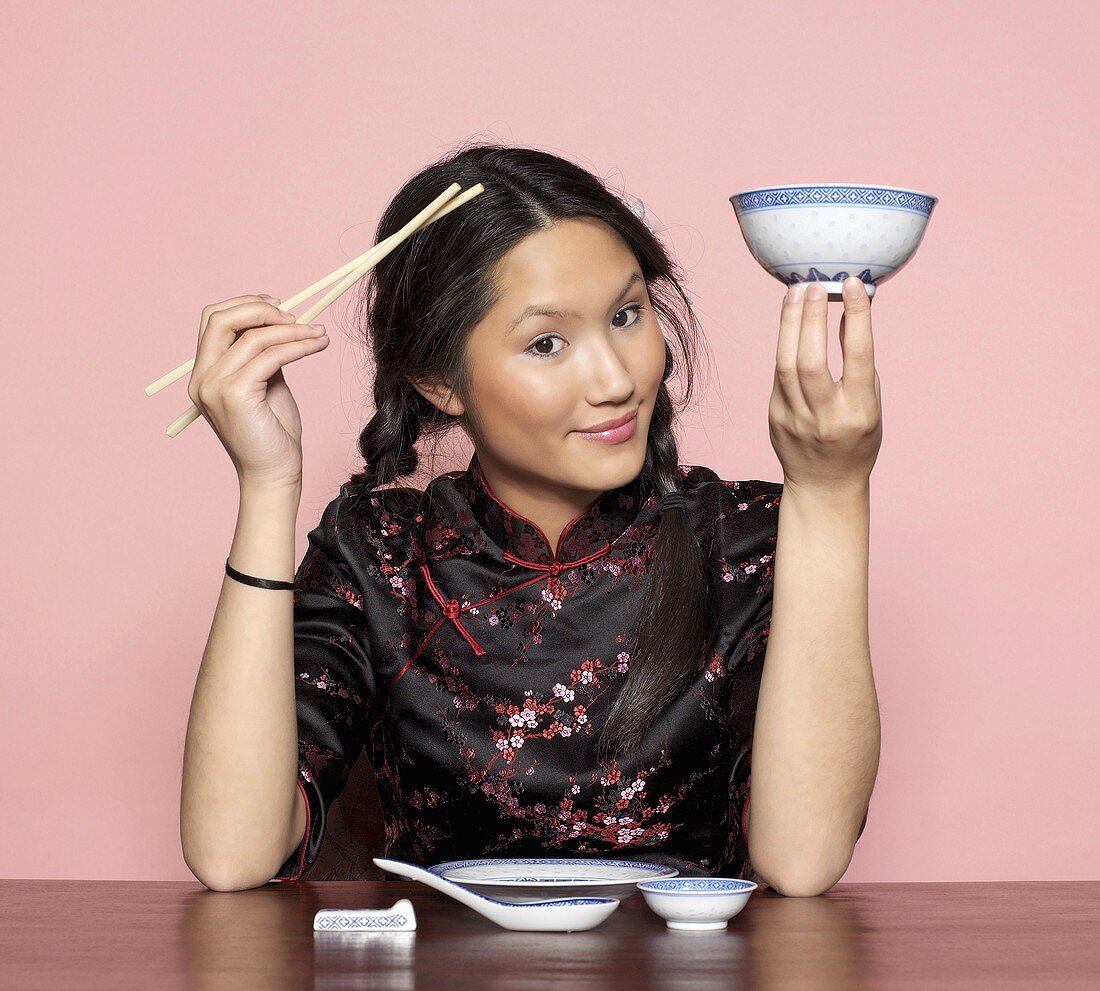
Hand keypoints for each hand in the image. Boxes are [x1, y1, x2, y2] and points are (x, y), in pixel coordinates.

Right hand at [186, 294, 329, 487]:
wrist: (274, 474)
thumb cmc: (273, 434)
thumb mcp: (266, 384)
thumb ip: (263, 355)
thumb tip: (281, 324)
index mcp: (203, 374)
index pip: (213, 321)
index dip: (246, 306)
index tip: (279, 307)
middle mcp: (201, 378)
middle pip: (220, 318)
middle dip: (260, 308)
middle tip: (296, 316)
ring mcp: (214, 386)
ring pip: (252, 336)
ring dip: (292, 329)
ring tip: (319, 333)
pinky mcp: (235, 394)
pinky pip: (271, 355)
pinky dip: (298, 345)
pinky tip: (318, 344)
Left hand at [768, 277, 881, 492]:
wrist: (824, 485)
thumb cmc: (856, 439)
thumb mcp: (871, 405)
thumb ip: (861, 363)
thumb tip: (852, 312)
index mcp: (859, 412)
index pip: (858, 356)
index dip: (856, 316)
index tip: (851, 284)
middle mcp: (825, 416)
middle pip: (811, 359)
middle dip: (811, 317)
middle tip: (814, 284)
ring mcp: (796, 419)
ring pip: (786, 364)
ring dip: (789, 323)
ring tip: (795, 293)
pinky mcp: (775, 417)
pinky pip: (778, 374)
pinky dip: (784, 344)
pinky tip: (789, 322)